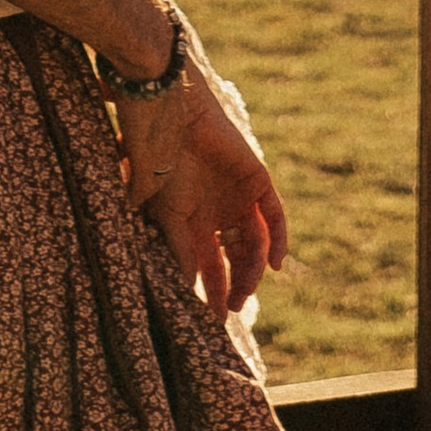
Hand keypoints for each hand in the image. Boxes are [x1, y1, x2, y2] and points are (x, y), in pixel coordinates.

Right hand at [119, 64, 288, 313]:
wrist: (169, 106)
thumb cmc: (152, 154)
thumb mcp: (159, 208)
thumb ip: (173, 246)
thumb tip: (176, 287)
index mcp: (185, 219)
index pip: (200, 265)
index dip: (204, 293)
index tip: (205, 324)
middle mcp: (212, 211)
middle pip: (229, 261)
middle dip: (229, 291)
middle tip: (227, 317)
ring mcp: (236, 195)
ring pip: (252, 245)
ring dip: (250, 272)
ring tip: (244, 296)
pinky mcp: (256, 178)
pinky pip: (274, 215)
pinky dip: (277, 240)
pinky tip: (273, 265)